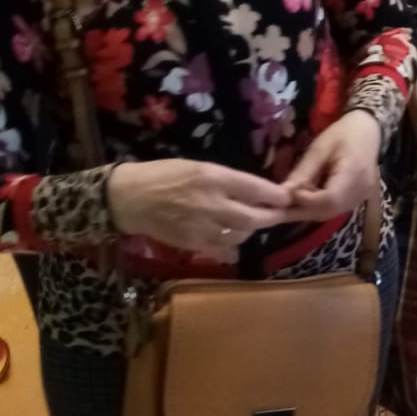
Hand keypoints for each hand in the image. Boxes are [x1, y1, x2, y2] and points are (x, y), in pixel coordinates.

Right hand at [107, 159, 294, 258]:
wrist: (128, 198)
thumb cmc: (164, 175)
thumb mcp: (198, 167)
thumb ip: (227, 180)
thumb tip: (257, 192)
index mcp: (212, 177)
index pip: (256, 189)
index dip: (277, 196)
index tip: (288, 198)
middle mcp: (210, 203)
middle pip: (254, 218)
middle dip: (272, 217)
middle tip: (281, 214)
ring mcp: (201, 227)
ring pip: (241, 235)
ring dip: (251, 229)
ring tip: (250, 222)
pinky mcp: (191, 244)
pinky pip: (223, 249)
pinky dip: (232, 244)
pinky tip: (231, 236)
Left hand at [282, 111, 382, 221]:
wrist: (368, 130)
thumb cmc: (343, 133)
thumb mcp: (319, 148)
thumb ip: (302, 172)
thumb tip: (281, 194)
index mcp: (354, 173)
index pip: (329, 199)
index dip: (305, 201)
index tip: (285, 193)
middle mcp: (362, 191)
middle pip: (328, 210)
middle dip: (301, 209)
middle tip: (280, 204)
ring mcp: (362, 197)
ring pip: (330, 212)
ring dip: (308, 209)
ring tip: (291, 198)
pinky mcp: (359, 199)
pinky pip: (335, 209)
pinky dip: (318, 206)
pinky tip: (307, 196)